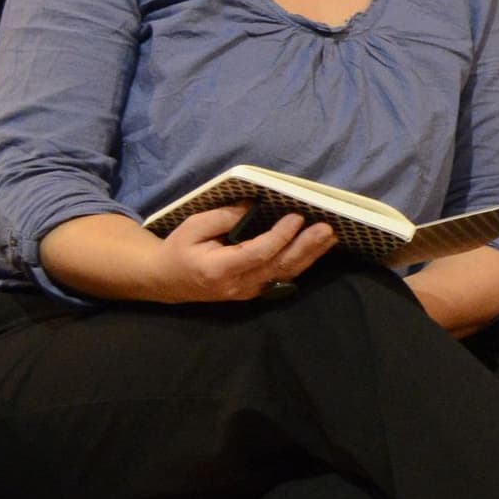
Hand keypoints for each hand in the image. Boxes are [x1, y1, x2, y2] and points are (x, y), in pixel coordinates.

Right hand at [156, 209, 336, 302]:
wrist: (168, 280)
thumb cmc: (179, 250)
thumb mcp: (193, 227)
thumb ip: (223, 218)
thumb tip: (253, 206)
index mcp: (219, 269)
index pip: (258, 253)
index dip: (280, 237)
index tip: (296, 217)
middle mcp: (238, 285)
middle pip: (279, 267)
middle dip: (306, 247)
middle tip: (327, 229)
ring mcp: (248, 291)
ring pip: (285, 274)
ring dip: (310, 255)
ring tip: (330, 237)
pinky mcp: (255, 291)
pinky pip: (282, 276)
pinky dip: (302, 262)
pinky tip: (318, 249)